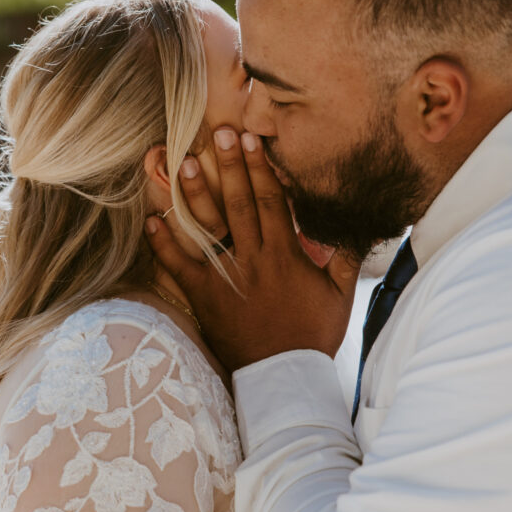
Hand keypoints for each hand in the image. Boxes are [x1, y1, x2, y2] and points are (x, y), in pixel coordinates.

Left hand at [145, 128, 360, 370]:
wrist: (284, 377)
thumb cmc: (313, 335)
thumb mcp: (340, 295)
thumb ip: (345, 256)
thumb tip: (359, 224)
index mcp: (285, 255)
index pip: (273, 201)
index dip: (261, 168)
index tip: (252, 140)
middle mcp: (254, 260)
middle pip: (240, 204)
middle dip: (229, 166)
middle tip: (219, 134)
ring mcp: (227, 278)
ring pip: (210, 229)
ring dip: (196, 195)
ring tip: (184, 165)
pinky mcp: (205, 298)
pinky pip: (180, 267)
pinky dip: (164, 245)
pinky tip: (152, 221)